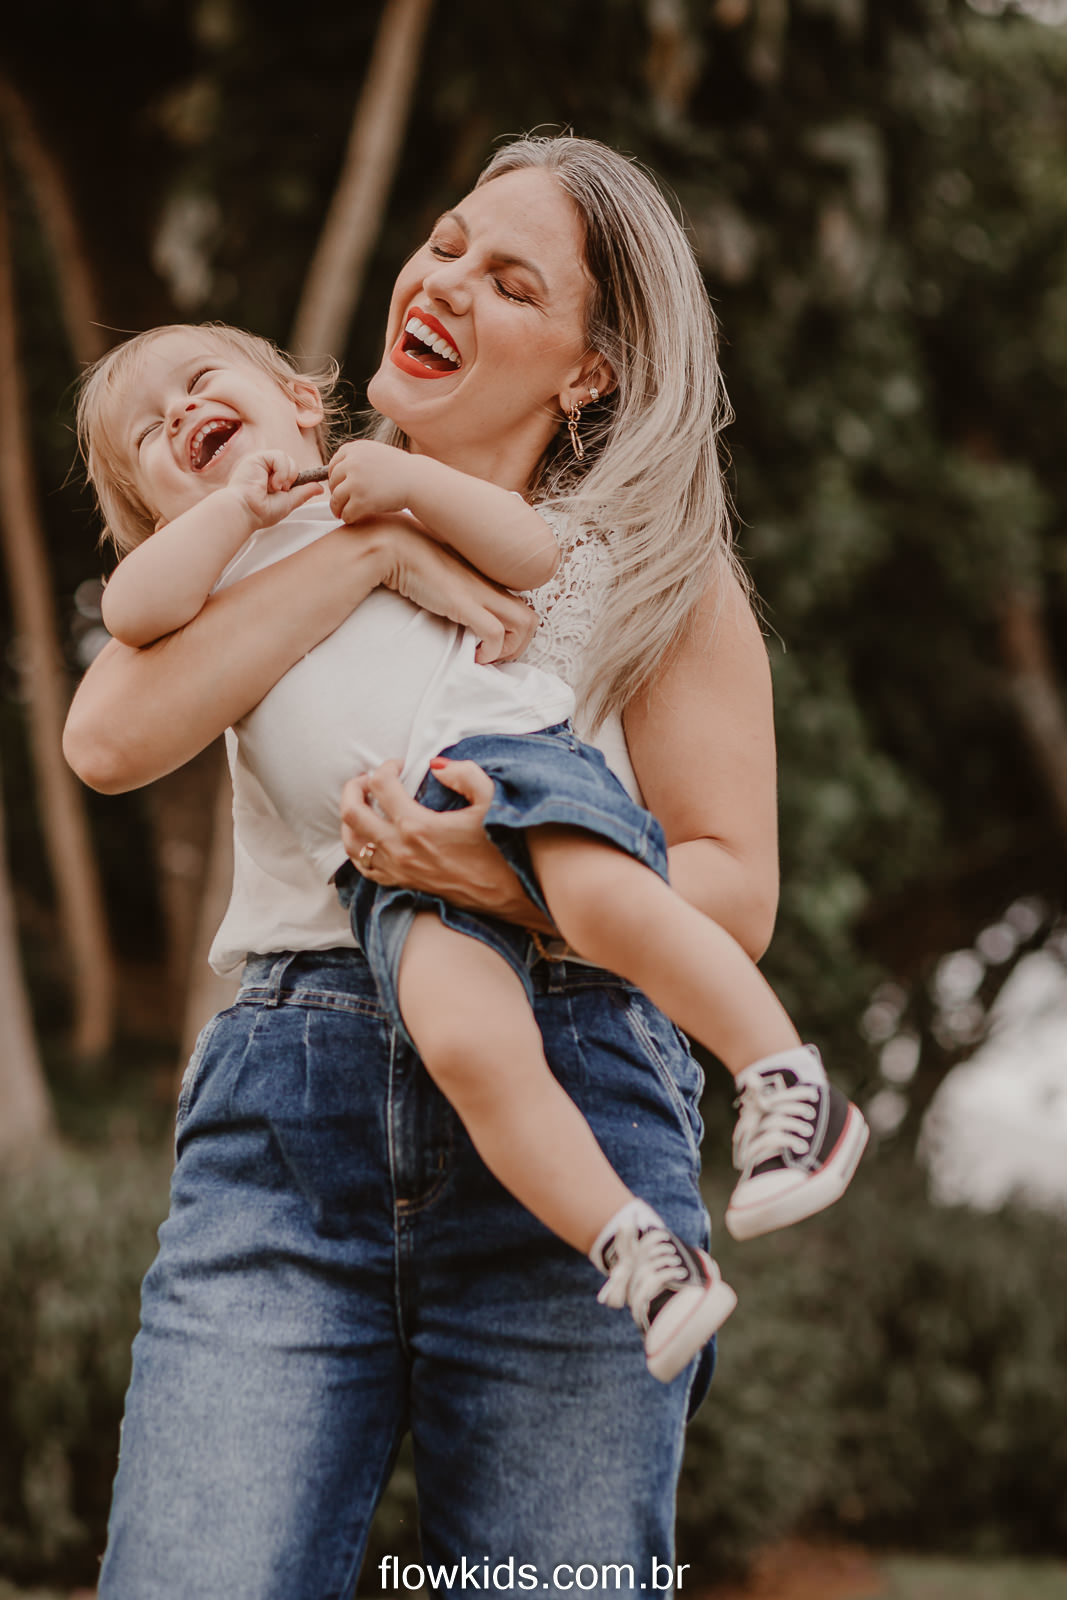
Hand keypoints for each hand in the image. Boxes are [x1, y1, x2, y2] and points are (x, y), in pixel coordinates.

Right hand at [225, 451, 324, 527]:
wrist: (246, 511)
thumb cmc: (261, 512)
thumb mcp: (289, 502)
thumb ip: (303, 493)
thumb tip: (320, 487)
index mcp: (271, 480)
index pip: (291, 473)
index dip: (296, 478)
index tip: (296, 488)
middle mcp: (266, 470)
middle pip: (292, 464)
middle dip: (292, 479)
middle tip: (281, 491)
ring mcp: (261, 463)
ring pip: (287, 459)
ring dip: (286, 476)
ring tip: (275, 488)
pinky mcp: (257, 457)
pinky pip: (279, 456)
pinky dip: (281, 470)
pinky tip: (272, 483)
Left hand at [328, 439, 413, 523]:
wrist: (418, 481)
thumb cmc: (401, 470)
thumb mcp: (376, 453)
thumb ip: (358, 458)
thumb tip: (338, 470)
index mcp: (355, 449)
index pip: (334, 464)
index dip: (335, 478)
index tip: (339, 486)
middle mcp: (352, 463)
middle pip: (333, 482)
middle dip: (336, 493)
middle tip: (340, 502)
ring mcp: (355, 482)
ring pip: (336, 499)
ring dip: (337, 508)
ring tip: (342, 513)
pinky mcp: (361, 501)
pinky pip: (346, 512)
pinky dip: (348, 517)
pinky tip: (353, 519)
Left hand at [340, 758, 554, 931]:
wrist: (511, 894)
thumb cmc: (503, 847)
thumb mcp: (493, 800)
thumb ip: (464, 774)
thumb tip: (436, 766)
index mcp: (417, 826)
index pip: (381, 785)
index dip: (387, 767)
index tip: (401, 764)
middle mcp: (400, 850)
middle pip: (352, 813)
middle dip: (354, 787)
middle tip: (368, 778)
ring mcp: (398, 870)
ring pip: (351, 842)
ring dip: (350, 818)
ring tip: (363, 803)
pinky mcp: (403, 884)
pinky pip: (364, 867)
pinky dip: (358, 848)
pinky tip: (369, 836)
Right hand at [374, 518, 536, 662]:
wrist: (396, 546)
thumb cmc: (414, 561)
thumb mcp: (444, 577)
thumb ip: (457, 589)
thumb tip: (452, 606)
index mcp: (487, 581)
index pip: (522, 608)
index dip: (513, 633)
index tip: (491, 645)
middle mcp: (490, 586)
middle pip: (532, 618)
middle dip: (518, 645)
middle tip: (493, 655)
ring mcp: (480, 593)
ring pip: (526, 623)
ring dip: (509, 649)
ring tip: (485, 655)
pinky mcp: (465, 603)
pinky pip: (495, 633)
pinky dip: (490, 652)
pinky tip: (473, 655)